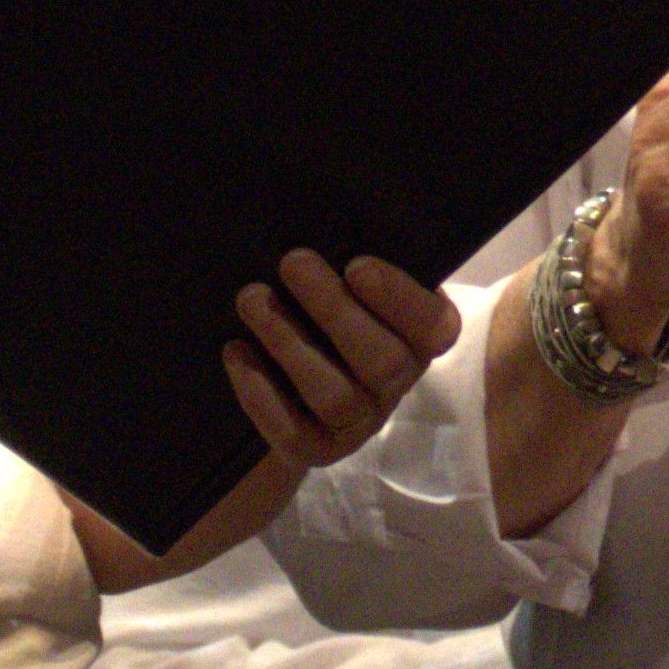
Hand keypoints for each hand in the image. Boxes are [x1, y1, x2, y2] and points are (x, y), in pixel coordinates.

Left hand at [221, 249, 468, 470]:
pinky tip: (235, 351)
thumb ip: (353, 260)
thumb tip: (330, 219)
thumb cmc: (324, 302)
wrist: (284, 372)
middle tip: (292, 262)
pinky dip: (261, 393)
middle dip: (334, 310)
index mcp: (420, 336)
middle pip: (381, 362)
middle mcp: (398, 383)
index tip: (357, 265)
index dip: (399, 300)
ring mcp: (361, 423)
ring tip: (250, 299)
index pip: (433, 326)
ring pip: (337, 396)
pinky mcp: (319, 449)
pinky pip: (295, 433)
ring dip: (289, 344)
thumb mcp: (348, 278)